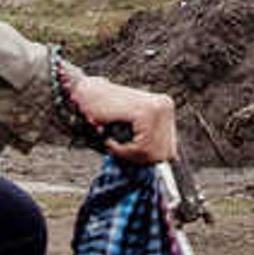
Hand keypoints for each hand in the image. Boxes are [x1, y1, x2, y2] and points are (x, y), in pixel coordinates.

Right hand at [59, 62, 177, 163]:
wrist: (81, 95)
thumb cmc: (101, 115)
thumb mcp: (133, 131)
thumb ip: (152, 142)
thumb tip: (171, 159)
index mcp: (165, 108)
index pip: (168, 151)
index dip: (144, 157)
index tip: (125, 145)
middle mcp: (165, 105)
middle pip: (164, 154)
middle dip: (138, 156)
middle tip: (116, 143)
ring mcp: (158, 107)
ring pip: (152, 154)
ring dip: (128, 153)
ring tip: (112, 139)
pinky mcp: (145, 113)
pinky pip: (141, 148)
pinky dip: (122, 150)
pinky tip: (110, 138)